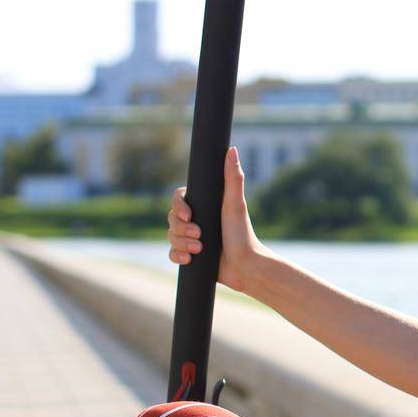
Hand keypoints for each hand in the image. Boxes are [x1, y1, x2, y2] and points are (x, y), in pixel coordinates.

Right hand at [166, 146, 269, 291]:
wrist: (246, 267)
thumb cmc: (243, 234)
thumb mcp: (236, 205)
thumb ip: (233, 178)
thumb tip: (232, 149)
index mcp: (206, 205)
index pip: (180, 198)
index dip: (179, 205)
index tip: (189, 215)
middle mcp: (198, 219)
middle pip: (172, 218)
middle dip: (182, 228)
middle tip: (200, 235)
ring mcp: (193, 237)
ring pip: (171, 235)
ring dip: (181, 243)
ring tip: (199, 248)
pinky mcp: (191, 254)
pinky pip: (172, 253)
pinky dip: (177, 255)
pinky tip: (189, 259)